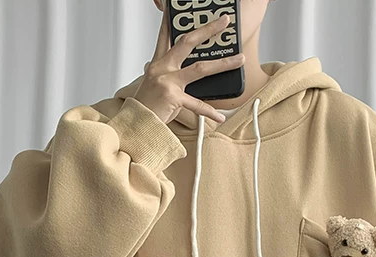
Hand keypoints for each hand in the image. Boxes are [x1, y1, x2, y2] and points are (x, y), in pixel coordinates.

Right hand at [134, 10, 244, 124]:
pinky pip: (197, 104)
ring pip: (200, 68)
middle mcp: (162, 68)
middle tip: (224, 21)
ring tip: (239, 59)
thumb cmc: (147, 108)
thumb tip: (187, 74)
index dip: (170, 20)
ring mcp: (167, 81)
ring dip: (223, 63)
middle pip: (187, 42)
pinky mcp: (172, 97)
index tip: (174, 6)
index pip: (165, 36)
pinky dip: (210, 112)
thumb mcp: (156, 87)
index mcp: (158, 64)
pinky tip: (221, 116)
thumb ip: (170, 77)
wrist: (136, 126)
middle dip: (208, 30)